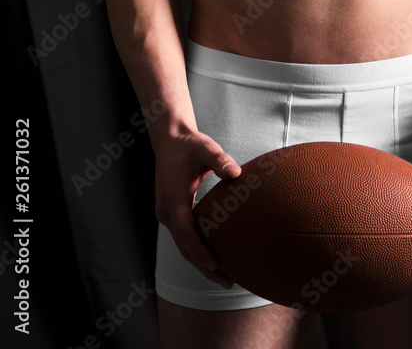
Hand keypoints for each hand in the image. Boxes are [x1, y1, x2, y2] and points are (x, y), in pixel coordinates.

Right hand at [153, 128, 241, 286]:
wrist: (169, 139)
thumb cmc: (189, 144)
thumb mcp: (205, 148)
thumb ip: (219, 159)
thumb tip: (236, 173)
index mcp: (173, 199)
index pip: (185, 233)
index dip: (199, 250)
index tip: (215, 264)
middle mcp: (166, 210)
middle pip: (184, 247)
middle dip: (203, 266)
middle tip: (227, 281)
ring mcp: (165, 213)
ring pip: (182, 245)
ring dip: (199, 261)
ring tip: (222, 276)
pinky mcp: (169, 212)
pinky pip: (182, 236)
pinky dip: (195, 249)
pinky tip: (211, 255)